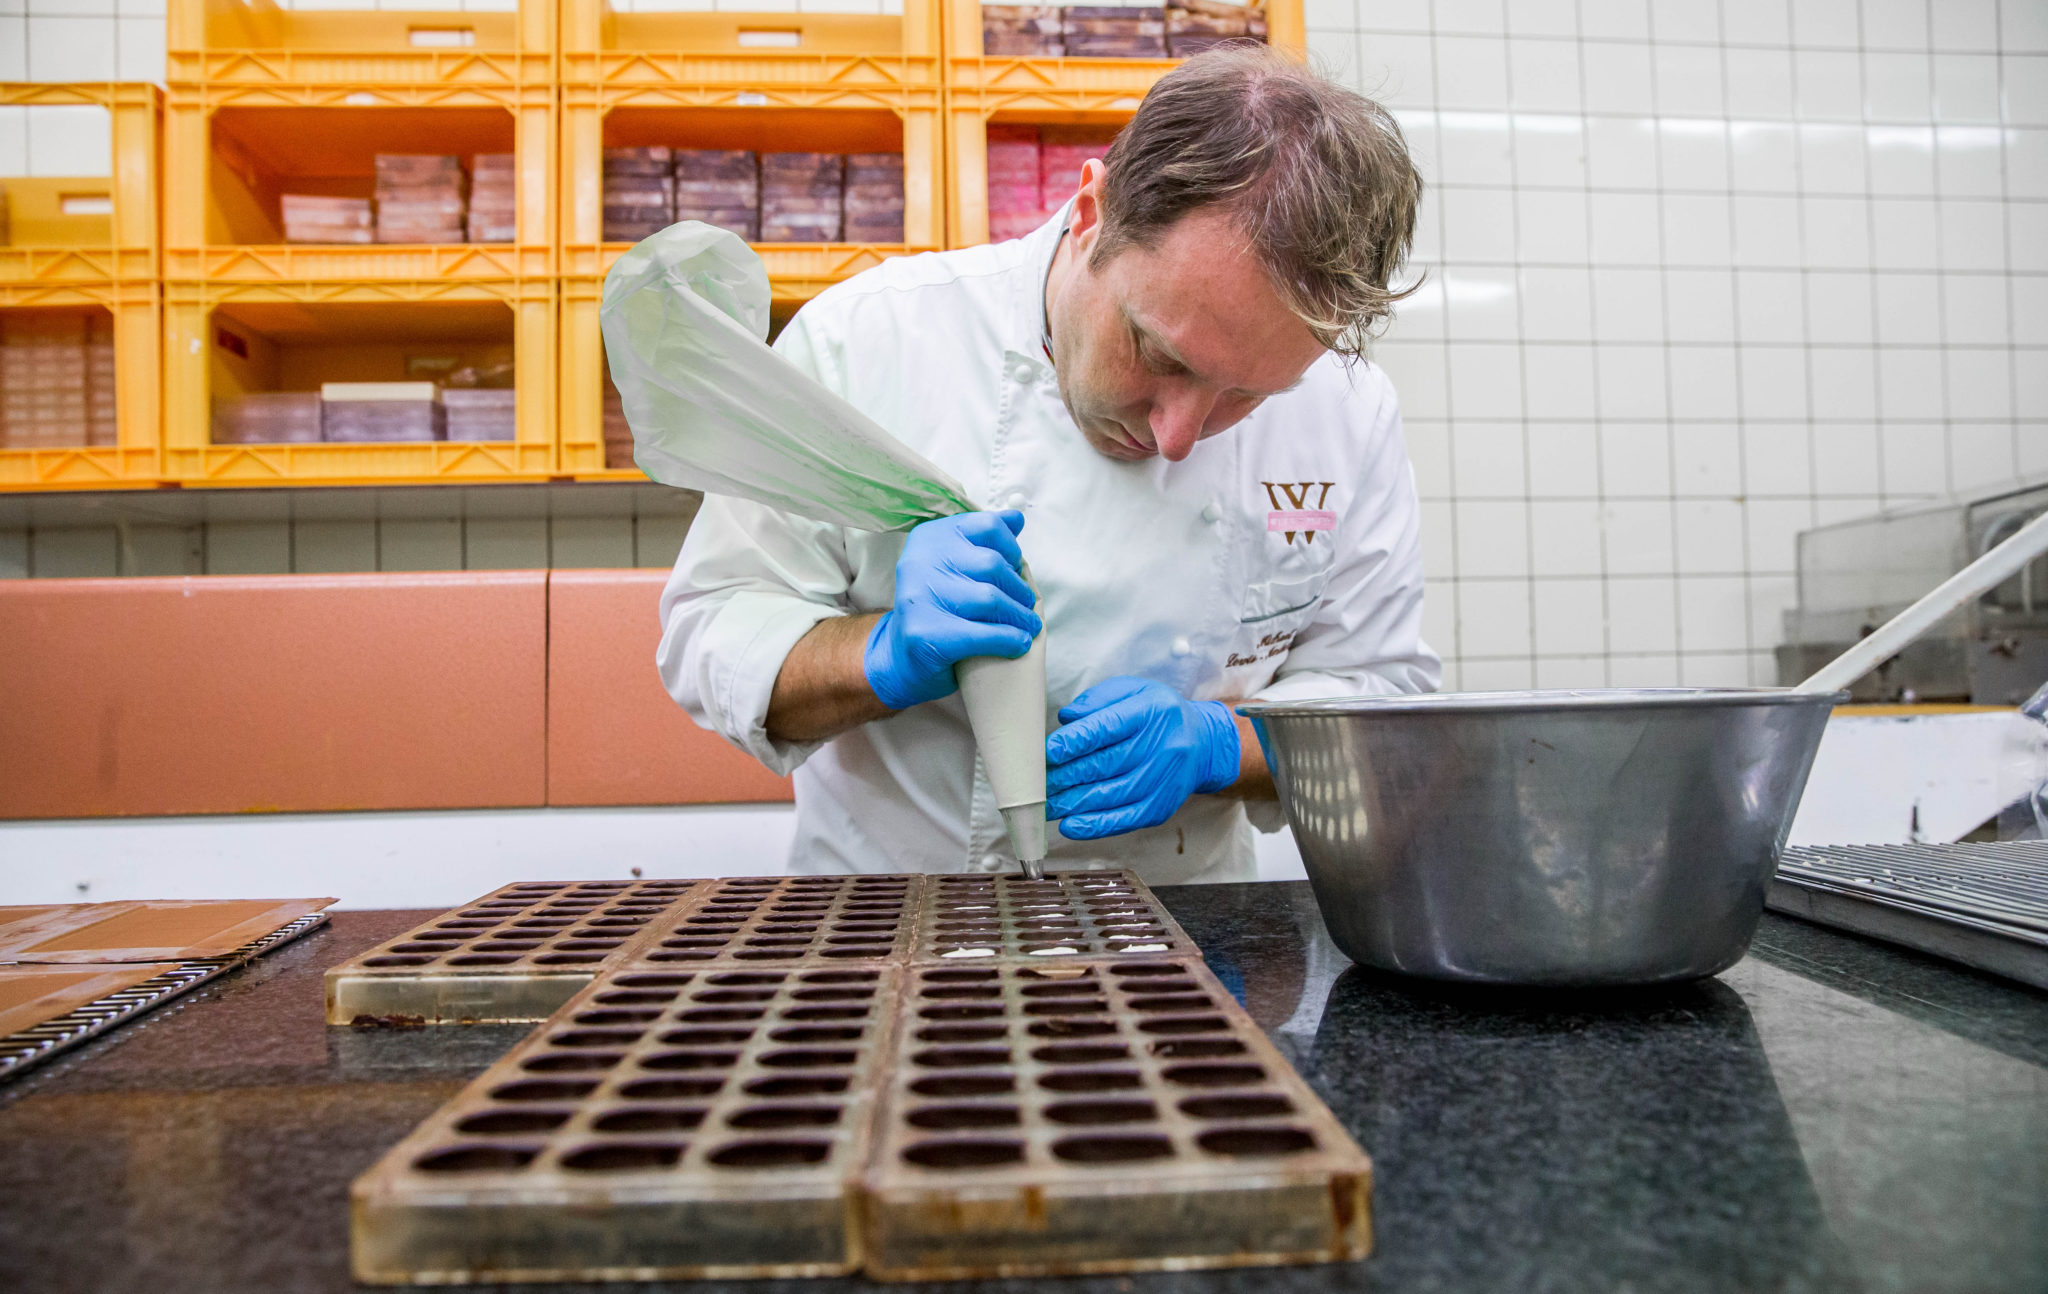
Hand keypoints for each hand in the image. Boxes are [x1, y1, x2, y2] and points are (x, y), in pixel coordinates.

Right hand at [863, 510, 1040, 710]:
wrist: (904, 659)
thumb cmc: (942, 608)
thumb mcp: (958, 567)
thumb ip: (985, 543)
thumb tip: (1016, 518)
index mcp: (928, 538)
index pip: (987, 526)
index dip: (1011, 548)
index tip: (1016, 567)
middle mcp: (917, 562)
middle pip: (992, 564)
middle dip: (1018, 587)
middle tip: (1028, 603)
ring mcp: (917, 598)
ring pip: (990, 598)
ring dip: (1019, 615)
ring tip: (1030, 624)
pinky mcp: (924, 634)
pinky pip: (982, 633)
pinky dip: (1009, 639)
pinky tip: (1020, 643)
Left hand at [1045, 677, 1239, 839]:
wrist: (1202, 743)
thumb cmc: (1156, 715)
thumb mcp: (1132, 691)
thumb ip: (1097, 701)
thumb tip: (1066, 720)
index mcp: (1150, 711)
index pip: (1108, 727)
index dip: (1076, 742)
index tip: (1048, 752)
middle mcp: (1162, 745)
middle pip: (1106, 764)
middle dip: (1065, 776)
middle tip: (1036, 783)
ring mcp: (1164, 779)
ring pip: (1112, 795)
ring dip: (1073, 803)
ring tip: (1044, 805)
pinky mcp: (1162, 807)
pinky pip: (1125, 819)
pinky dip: (1095, 825)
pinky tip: (1070, 825)